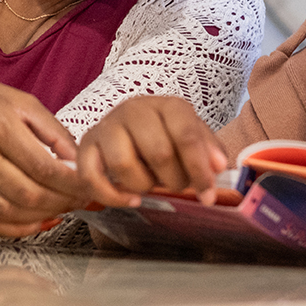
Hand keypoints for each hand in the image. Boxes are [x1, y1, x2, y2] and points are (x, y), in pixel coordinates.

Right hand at [0, 77, 86, 237]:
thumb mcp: (20, 102)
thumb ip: (52, 131)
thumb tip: (78, 161)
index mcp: (0, 128)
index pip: (44, 168)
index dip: (72, 184)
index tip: (88, 186)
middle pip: (30, 194)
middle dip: (63, 202)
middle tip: (80, 200)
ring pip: (11, 212)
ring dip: (43, 217)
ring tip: (62, 209)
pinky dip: (16, 230)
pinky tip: (36, 223)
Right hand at [76, 95, 227, 207]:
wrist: (125, 130)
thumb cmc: (163, 136)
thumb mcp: (190, 137)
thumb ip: (208, 150)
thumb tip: (219, 166)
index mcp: (167, 106)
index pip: (186, 135)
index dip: (199, 169)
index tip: (207, 194)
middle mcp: (135, 110)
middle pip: (158, 153)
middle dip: (173, 180)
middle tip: (177, 185)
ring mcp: (107, 126)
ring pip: (123, 165)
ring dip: (143, 186)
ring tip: (151, 184)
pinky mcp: (86, 147)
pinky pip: (92, 178)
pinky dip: (113, 196)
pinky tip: (131, 199)